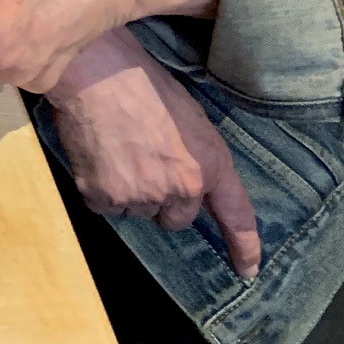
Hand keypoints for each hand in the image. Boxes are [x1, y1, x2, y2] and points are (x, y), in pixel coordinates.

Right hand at [48, 28, 261, 277]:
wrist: (96, 72)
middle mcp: (180, 188)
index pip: (236, 216)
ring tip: (116, 149)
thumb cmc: (143, 84)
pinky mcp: (104, 196)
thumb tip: (189, 187)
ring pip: (137, 210)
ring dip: (128, 190)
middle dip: (162, 198)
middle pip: (176, 218)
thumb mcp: (190, 118)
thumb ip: (198, 159)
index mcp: (209, 164)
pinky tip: (97, 155)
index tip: (247, 270)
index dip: (244, 248)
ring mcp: (141, 194)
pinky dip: (99, 188)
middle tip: (143, 160)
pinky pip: (105, 207)